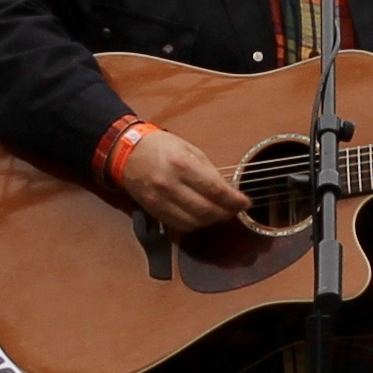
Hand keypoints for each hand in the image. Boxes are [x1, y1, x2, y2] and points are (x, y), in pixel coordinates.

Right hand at [110, 121, 252, 234]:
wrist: (126, 153)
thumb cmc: (161, 147)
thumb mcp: (189, 149)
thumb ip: (209, 172)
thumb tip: (228, 192)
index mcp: (182, 165)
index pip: (215, 191)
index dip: (234, 201)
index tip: (245, 202)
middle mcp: (171, 185)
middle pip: (207, 211)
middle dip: (227, 213)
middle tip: (235, 209)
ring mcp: (161, 201)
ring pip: (195, 222)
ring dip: (212, 220)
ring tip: (219, 212)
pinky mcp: (154, 211)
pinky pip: (180, 225)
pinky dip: (195, 224)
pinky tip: (200, 215)